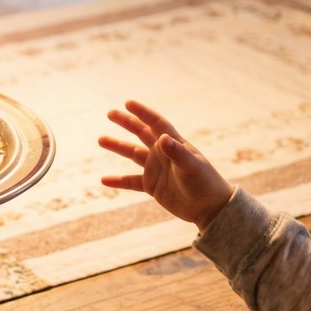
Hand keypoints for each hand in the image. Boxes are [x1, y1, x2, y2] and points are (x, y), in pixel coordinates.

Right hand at [98, 100, 234, 231]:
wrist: (210, 207)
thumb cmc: (205, 183)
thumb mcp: (192, 167)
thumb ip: (177, 153)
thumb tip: (162, 137)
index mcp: (174, 144)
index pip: (156, 124)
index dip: (143, 113)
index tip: (128, 103)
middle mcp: (162, 153)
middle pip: (141, 133)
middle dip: (126, 122)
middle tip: (110, 113)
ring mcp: (156, 169)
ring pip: (132, 154)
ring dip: (118, 147)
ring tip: (101, 139)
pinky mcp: (152, 186)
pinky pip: (131, 182)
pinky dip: (118, 181)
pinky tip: (104, 181)